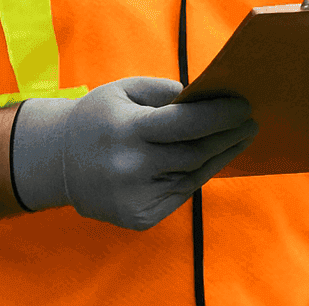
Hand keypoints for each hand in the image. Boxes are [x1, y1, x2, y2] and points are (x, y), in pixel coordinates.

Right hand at [11, 76, 256, 230]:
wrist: (56, 162)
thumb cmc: (99, 118)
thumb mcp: (126, 90)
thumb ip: (167, 92)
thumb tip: (209, 98)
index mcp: (127, 131)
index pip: (186, 123)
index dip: (220, 115)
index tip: (245, 105)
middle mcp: (131, 168)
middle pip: (196, 152)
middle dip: (229, 135)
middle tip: (252, 121)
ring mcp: (135, 197)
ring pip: (193, 174)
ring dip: (221, 154)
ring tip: (242, 136)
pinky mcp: (139, 217)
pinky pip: (182, 191)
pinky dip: (200, 173)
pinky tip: (216, 156)